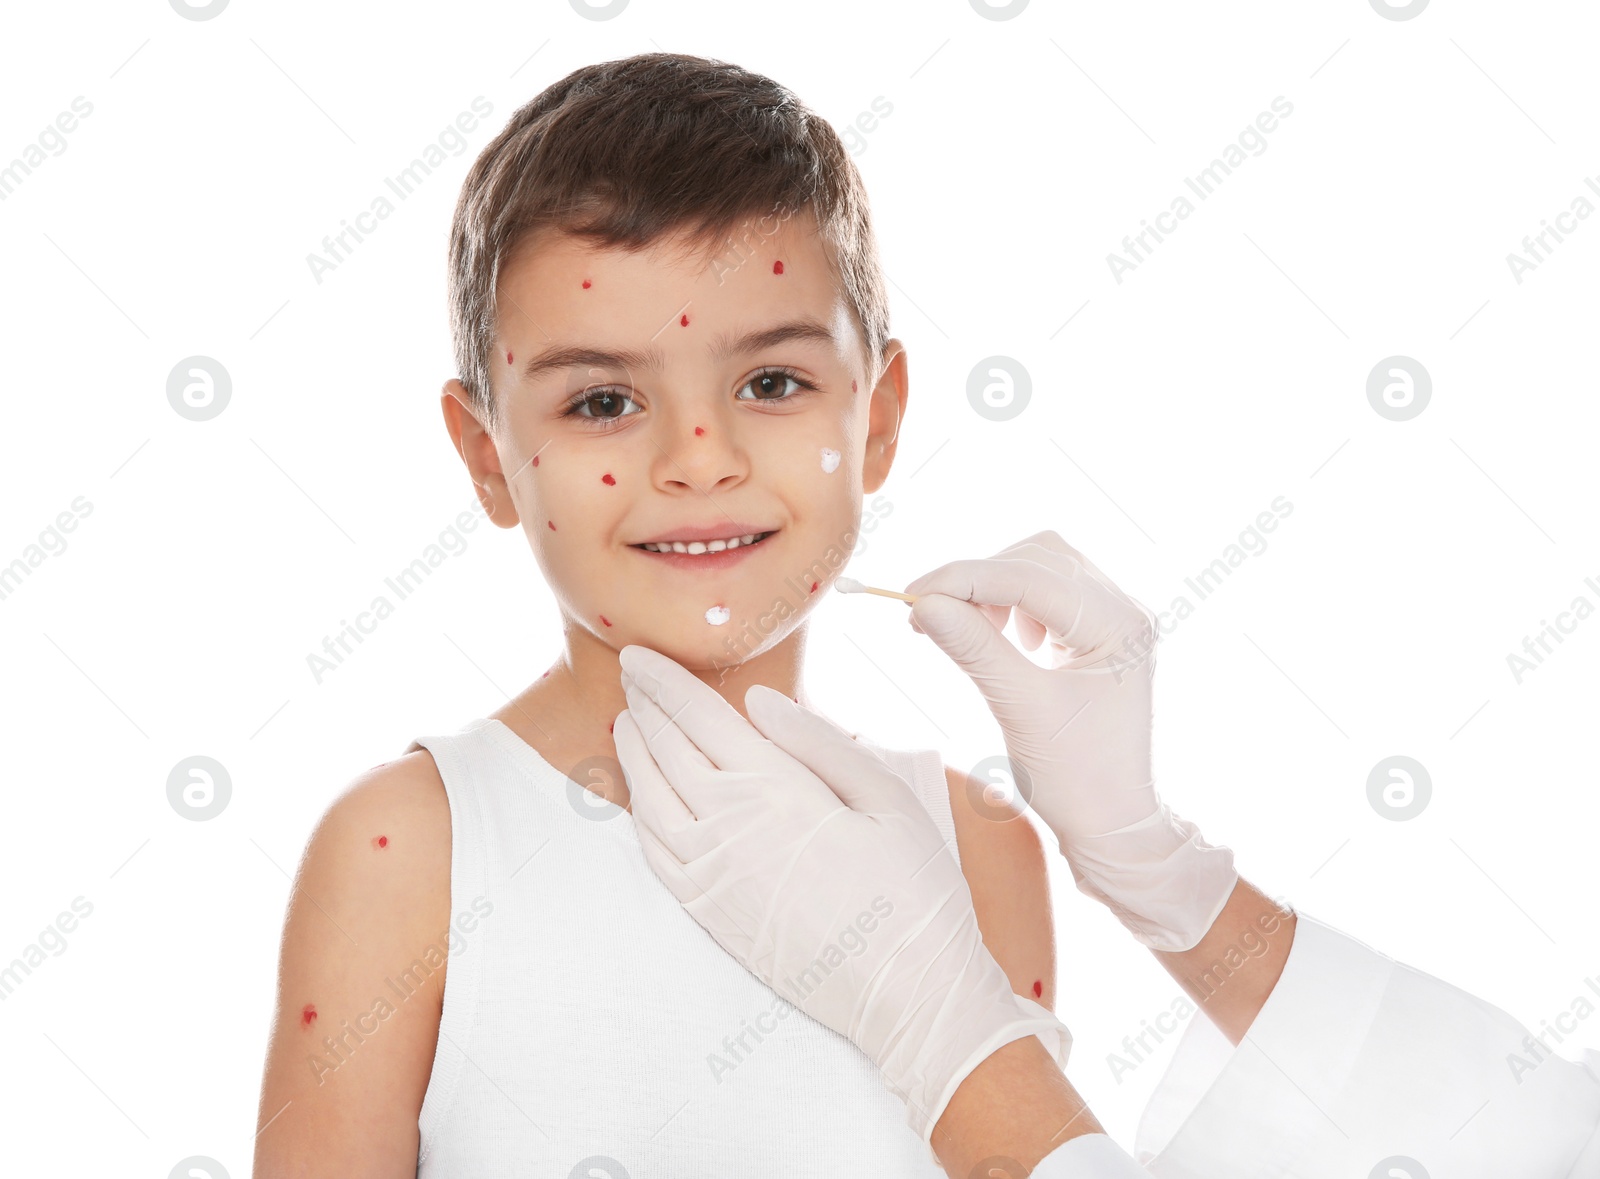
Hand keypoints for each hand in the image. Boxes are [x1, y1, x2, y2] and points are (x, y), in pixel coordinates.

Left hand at [611, 644, 1070, 1146]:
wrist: (908, 994)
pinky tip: (641, 798)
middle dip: (645, 706)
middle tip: (631, 676)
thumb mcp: (888, 797)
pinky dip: (639, 816)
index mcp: (775, 788)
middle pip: (666, 751)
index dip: (663, 681)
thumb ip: (818, 742)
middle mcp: (728, 827)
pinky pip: (655, 854)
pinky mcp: (709, 915)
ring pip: (650, 801)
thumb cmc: (913, 890)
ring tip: (628, 723)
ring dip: (634, 755)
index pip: (698, 717)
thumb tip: (757, 702)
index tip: (638, 655)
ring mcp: (711, 875)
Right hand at [904, 530, 1236, 951]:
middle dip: (980, 578)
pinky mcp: (1099, 633)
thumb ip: (973, 648)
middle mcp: (1125, 610)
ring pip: (1043, 567)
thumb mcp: (1018, 708)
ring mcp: (1115, 619)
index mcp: (1119, 625)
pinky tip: (1005, 639)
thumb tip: (922, 603)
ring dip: (996, 587)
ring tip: (967, 627)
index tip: (912, 596)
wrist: (1114, 824)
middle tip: (930, 615)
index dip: (965, 578)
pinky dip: (1014, 602)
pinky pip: (1050, 591)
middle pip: (1039, 557)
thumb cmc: (1077, 779)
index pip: (1032, 575)